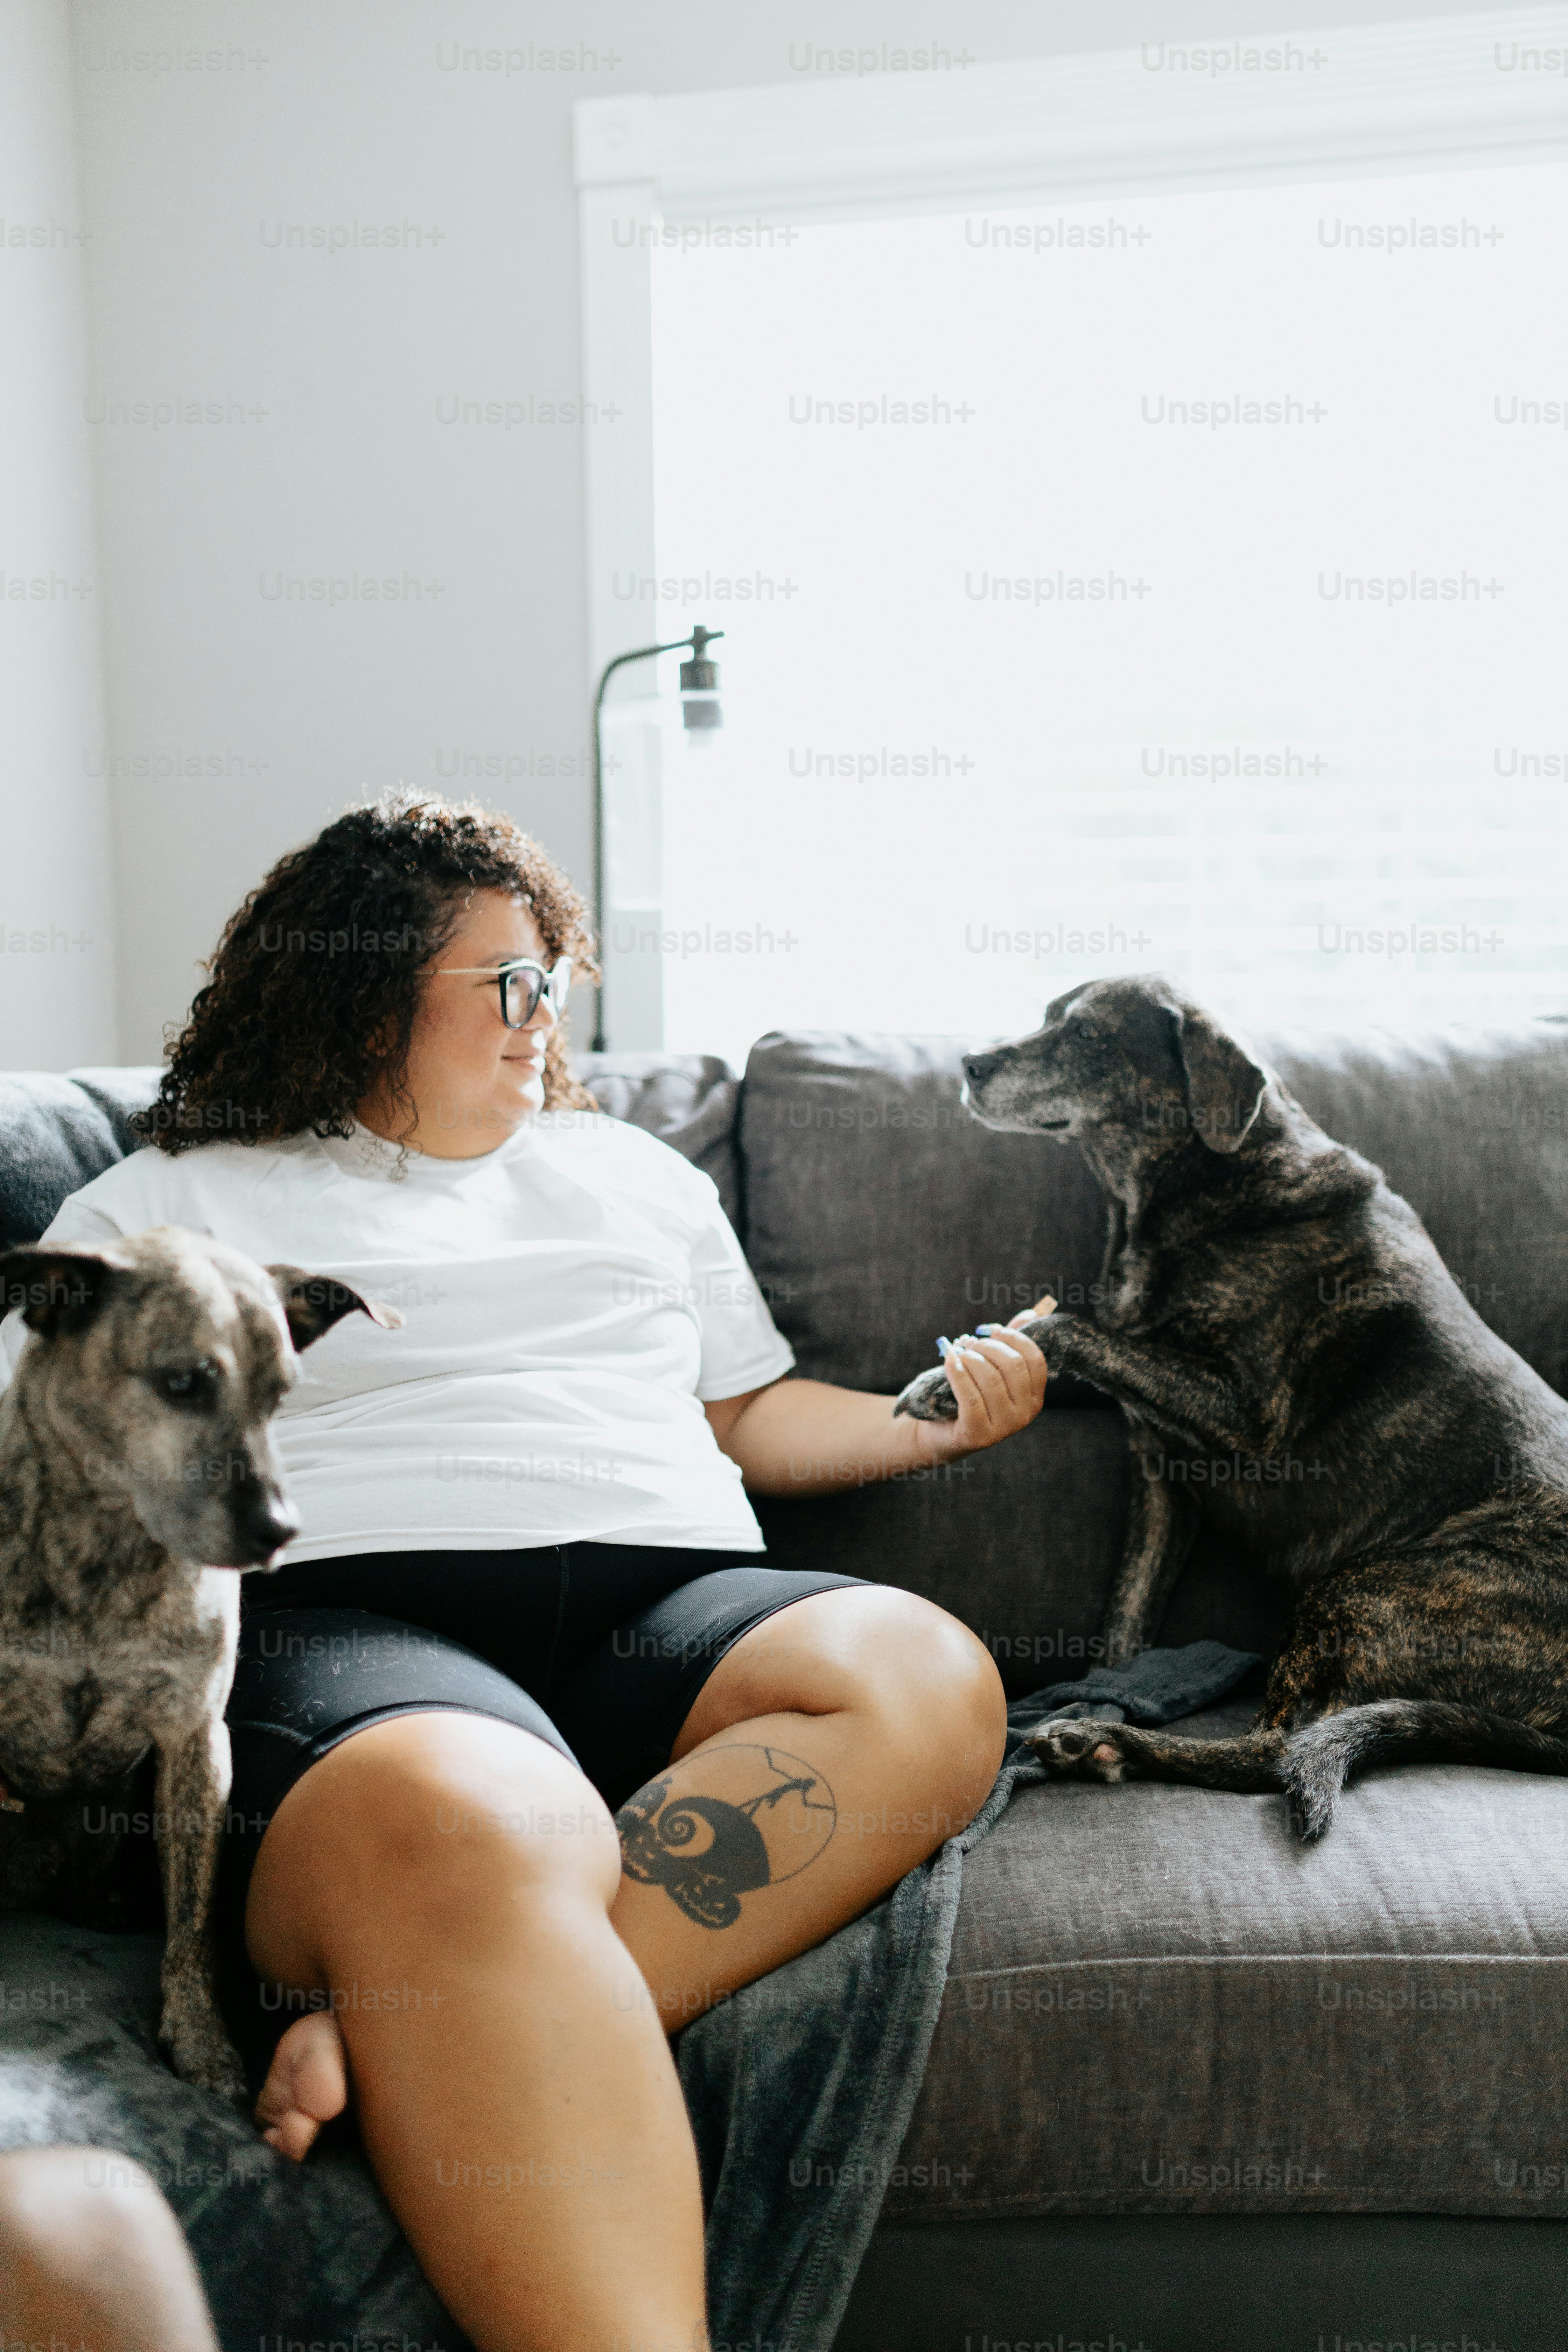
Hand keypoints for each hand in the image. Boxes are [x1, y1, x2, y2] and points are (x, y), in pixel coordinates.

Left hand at [898, 1295, 1055, 1464]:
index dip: (1013, 1337)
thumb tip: (1030, 1314)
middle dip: (988, 1347)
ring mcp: (1004, 1428)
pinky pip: (970, 1397)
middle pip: (1013, 1366)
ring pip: (990, 1379)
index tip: (990, 1330)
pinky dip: (957, 1373)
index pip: (1034, 1359)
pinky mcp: (979, 1435)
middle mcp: (1025, 1414)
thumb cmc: (970, 1395)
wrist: (940, 1432)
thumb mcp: (993, 1370)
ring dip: (970, 1358)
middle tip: (968, 1342)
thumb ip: (1011, 1344)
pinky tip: (949, 1360)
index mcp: (1034, 1397)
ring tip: (957, 1352)